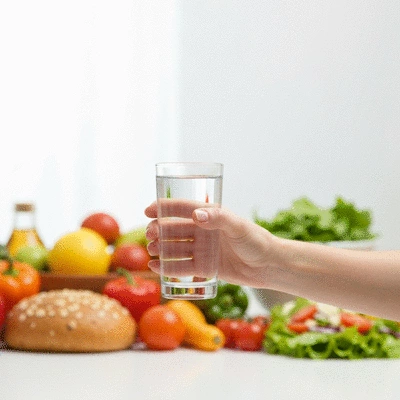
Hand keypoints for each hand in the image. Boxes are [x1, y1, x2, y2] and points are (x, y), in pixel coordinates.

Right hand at [144, 200, 278, 287]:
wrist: (267, 266)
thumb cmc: (256, 241)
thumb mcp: (238, 226)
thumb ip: (218, 218)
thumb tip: (196, 215)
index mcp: (209, 215)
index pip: (181, 208)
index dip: (163, 207)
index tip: (148, 210)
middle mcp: (202, 231)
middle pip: (173, 228)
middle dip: (159, 230)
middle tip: (151, 235)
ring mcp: (201, 249)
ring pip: (174, 247)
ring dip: (160, 247)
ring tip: (152, 250)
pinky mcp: (203, 267)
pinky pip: (181, 266)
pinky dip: (167, 266)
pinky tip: (155, 267)